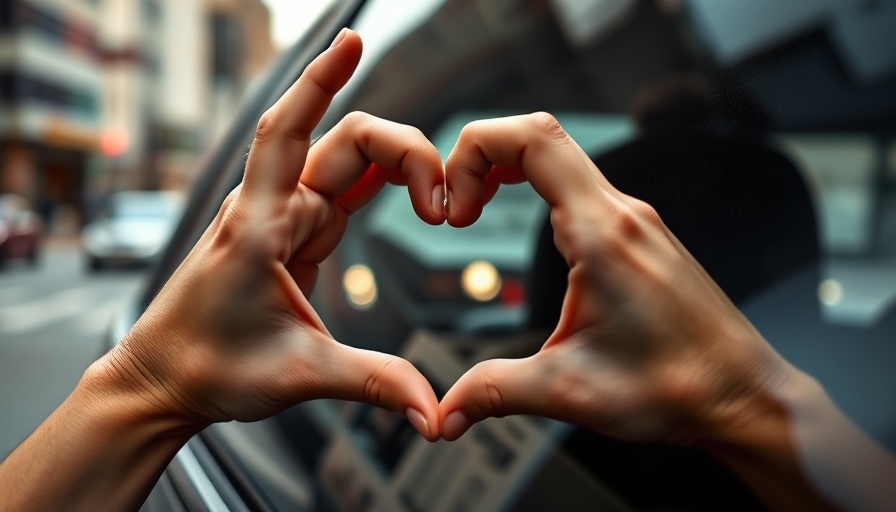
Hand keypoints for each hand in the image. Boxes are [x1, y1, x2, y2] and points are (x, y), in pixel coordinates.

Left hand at [89, 30, 443, 439]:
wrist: (165, 380)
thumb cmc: (208, 367)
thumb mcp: (299, 375)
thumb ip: (374, 382)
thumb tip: (433, 412)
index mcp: (261, 227)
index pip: (289, 132)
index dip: (319, 81)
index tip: (350, 40)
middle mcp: (271, 210)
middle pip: (345, 142)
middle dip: (406, 153)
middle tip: (445, 202)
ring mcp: (284, 219)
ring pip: (348, 162)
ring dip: (400, 167)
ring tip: (441, 203)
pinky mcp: (294, 235)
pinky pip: (343, 188)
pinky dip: (381, 179)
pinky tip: (410, 186)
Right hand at [438, 113, 795, 443]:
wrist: (743, 396)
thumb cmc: (678, 386)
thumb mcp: (569, 391)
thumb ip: (495, 392)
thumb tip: (445, 412)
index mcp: (602, 234)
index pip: (532, 140)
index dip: (475, 152)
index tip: (454, 207)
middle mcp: (623, 214)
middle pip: (540, 137)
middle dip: (482, 158)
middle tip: (458, 209)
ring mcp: (636, 222)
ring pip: (562, 159)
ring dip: (508, 172)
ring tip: (476, 215)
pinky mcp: (641, 237)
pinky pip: (581, 188)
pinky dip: (538, 190)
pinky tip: (529, 229)